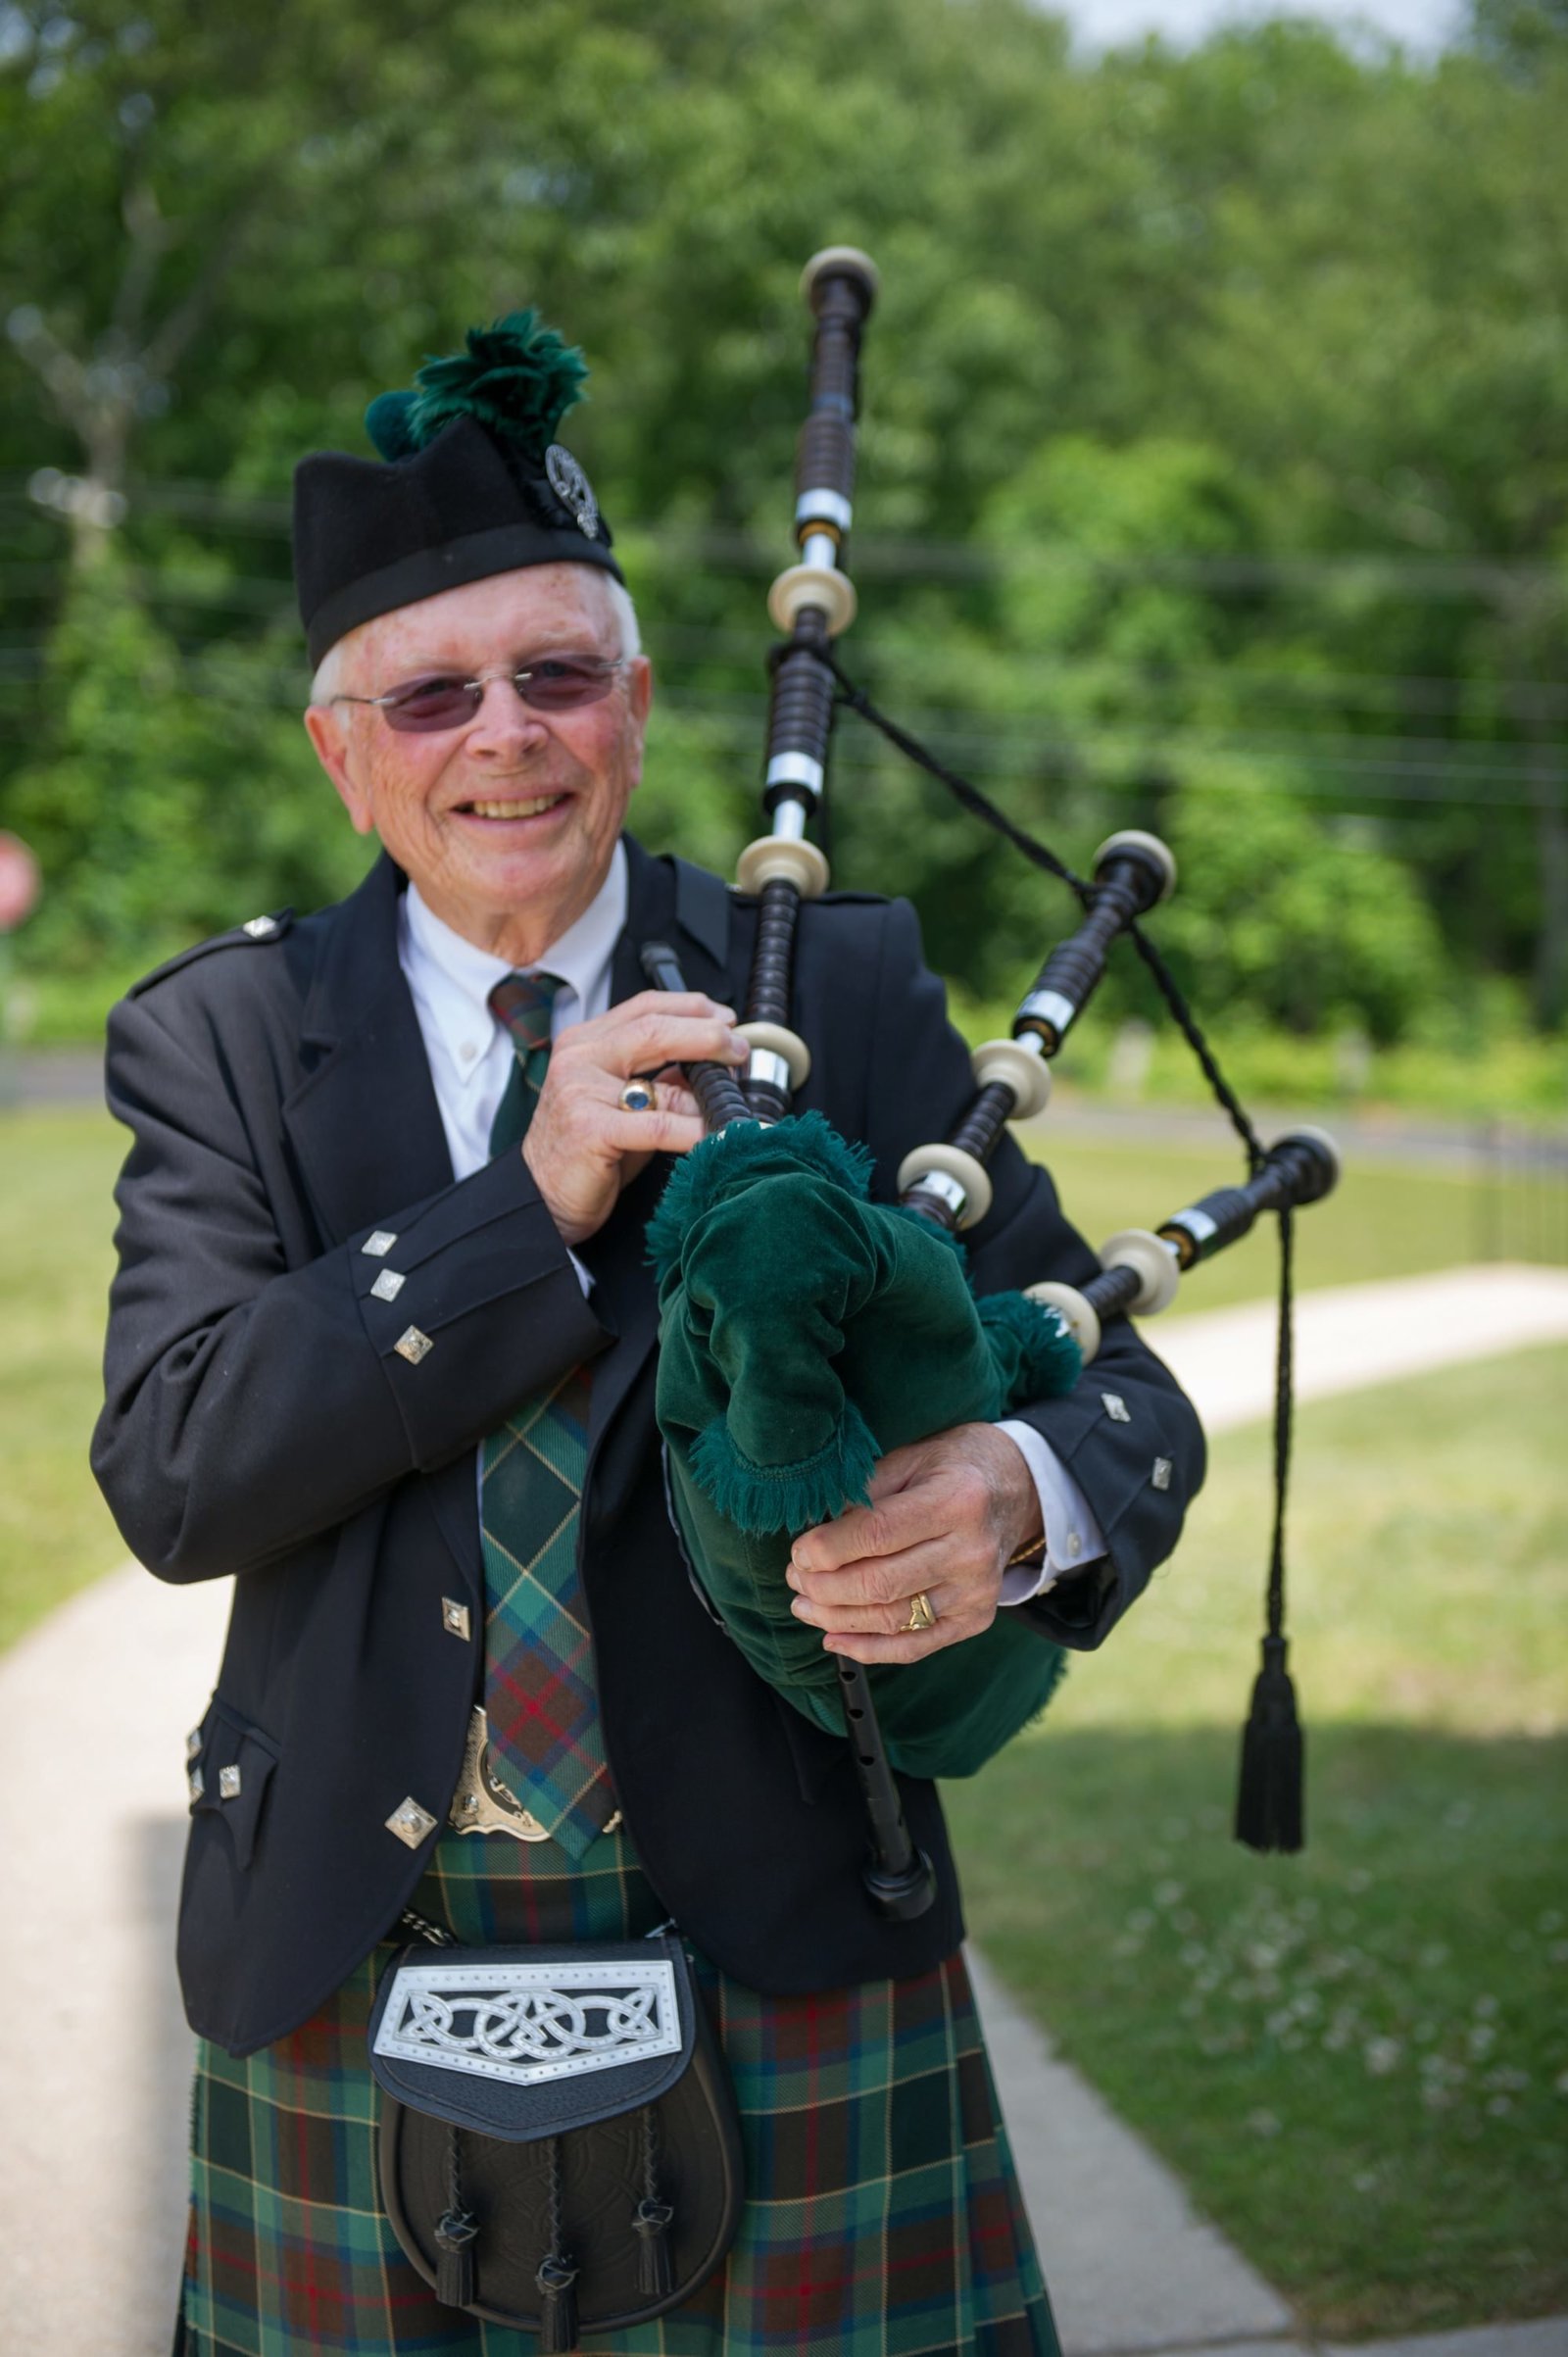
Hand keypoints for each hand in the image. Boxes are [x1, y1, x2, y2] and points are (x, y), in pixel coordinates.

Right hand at [522, 989, 747, 1245]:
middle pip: (655, 1027)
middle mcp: (579, 1058)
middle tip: (739, 1049)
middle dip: (708, 1035)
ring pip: (659, 1072)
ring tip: (732, 1097)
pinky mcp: (590, 1130)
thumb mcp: (622, 1103)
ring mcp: (581, 1091)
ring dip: (707, 1084)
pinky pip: (658, 1125)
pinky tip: (716, 1135)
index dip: (692, 1007)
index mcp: (585, 1042)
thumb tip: (712, 1068)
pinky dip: (694, 1130)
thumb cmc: (584, 1152)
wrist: (541, 1198)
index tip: (726, 1019)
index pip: (645, 1007)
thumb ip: (659, 1081)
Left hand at [785, 1423, 1042, 1663]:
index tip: (799, 1552)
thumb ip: (866, 1492)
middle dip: (824, 1587)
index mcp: (955, 1501)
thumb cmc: (954, 1467)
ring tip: (804, 1605)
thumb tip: (816, 1534)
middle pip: (880, 1583)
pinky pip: (916, 1646)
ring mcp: (976, 1591)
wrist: (1018, 1488)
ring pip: (892, 1620)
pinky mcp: (976, 1618)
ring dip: (837, 1618)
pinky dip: (870, 1649)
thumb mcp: (911, 1457)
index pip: (876, 1534)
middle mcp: (971, 1551)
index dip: (827, 1549)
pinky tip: (835, 1638)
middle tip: (795, 1578)